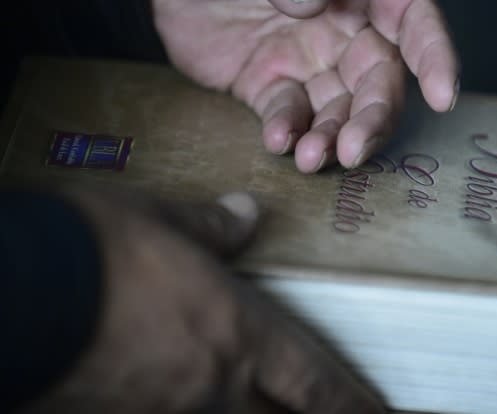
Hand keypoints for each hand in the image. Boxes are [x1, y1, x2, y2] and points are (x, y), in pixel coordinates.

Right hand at [20, 189, 382, 413]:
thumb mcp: (162, 218)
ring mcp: (168, 411)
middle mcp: (213, 384)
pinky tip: (174, 392)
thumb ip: (214, 228)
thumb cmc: (93, 246)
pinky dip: (184, 407)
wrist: (18, 288)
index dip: (353, 405)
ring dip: (246, 411)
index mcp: (236, 331)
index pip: (315, 382)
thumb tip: (246, 214)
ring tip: (249, 397)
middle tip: (328, 413)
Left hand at [147, 0, 459, 172]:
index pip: (409, 11)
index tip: (444, 93)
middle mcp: (340, 18)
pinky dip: (289, 132)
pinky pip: (291, 114)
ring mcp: (306, 55)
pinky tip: (277, 141)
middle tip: (353, 149)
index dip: (433, 51)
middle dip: (374, 116)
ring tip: (311, 159)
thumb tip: (311, 0)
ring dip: (334, 136)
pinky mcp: (270, 83)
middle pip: (379, 75)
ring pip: (340, 106)